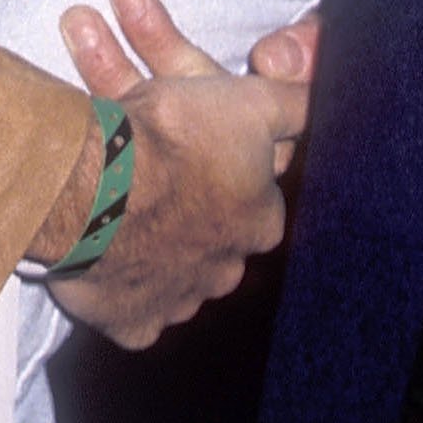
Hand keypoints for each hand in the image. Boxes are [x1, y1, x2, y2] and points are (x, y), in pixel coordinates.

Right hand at [37, 0, 304, 348]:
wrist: (96, 187)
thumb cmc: (173, 140)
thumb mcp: (247, 103)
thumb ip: (289, 105)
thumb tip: (326, 99)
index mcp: (260, 220)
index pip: (255, 195)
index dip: (227, 167)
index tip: (195, 145)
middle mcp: (227, 268)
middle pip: (216, 237)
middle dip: (192, 210)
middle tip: (153, 173)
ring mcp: (179, 300)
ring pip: (175, 274)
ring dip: (156, 247)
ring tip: (118, 211)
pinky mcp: (133, 322)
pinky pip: (132, 310)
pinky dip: (121, 289)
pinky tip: (104, 261)